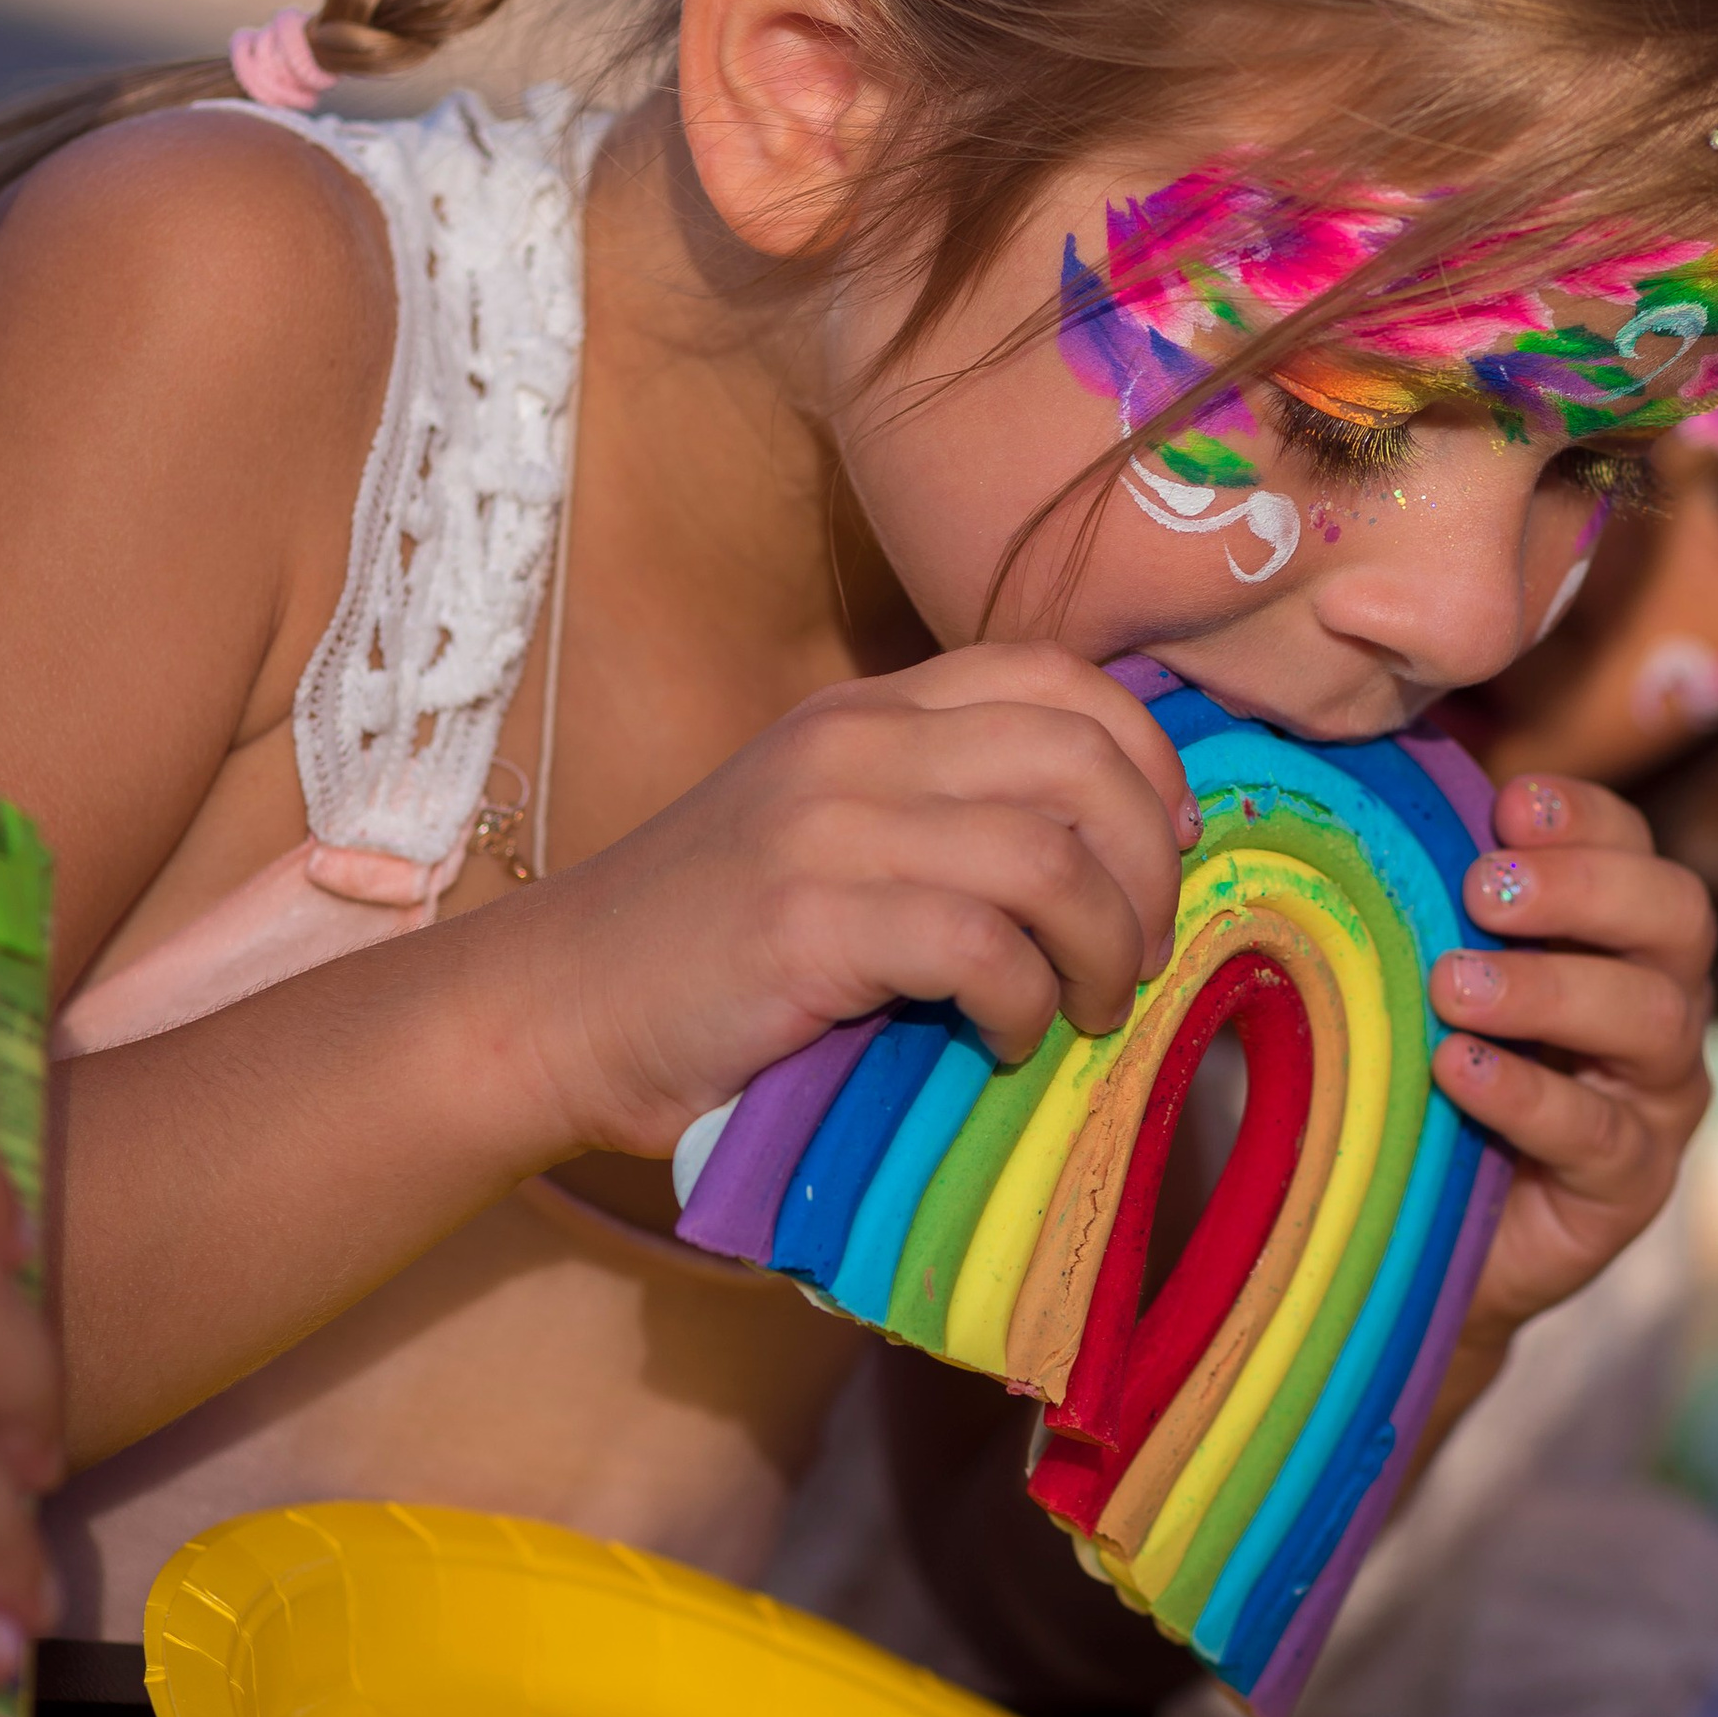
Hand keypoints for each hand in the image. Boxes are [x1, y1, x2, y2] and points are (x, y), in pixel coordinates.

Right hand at [517, 645, 1196, 1160]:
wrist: (553, 1008)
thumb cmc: (707, 949)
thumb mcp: (828, 834)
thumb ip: (939, 812)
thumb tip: (1111, 858)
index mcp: (869, 711)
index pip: (1058, 675)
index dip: (1144, 759)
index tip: (1164, 848)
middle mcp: (854, 745)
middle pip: (1081, 760)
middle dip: (1147, 867)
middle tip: (1141, 953)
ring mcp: (827, 826)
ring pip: (1048, 855)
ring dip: (1103, 946)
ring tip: (1091, 1009)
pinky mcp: (806, 922)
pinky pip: (982, 946)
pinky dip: (1025, 1002)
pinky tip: (1007, 1041)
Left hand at [1427, 771, 1715, 1346]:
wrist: (1426, 1229)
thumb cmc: (1432, 1073)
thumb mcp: (1431, 975)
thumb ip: (1430, 899)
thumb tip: (1371, 788)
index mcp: (1622, 934)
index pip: (1635, 848)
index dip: (1584, 817)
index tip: (1509, 806)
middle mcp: (1662, 1003)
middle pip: (1677, 916)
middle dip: (1583, 889)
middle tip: (1482, 889)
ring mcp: (1658, 1098)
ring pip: (1653, 1020)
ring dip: (1549, 989)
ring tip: (1453, 986)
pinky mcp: (1632, 1185)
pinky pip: (1598, 1133)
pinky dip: (1527, 1095)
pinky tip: (1458, 1068)